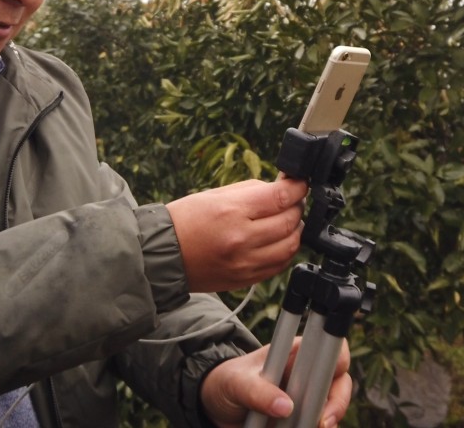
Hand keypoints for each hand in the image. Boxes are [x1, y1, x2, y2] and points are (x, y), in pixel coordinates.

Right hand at [166, 178, 306, 292]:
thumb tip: (280, 188)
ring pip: (290, 245)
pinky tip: (276, 241)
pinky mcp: (246, 279)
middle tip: (291, 201)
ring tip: (285, 221)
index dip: (297, 187)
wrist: (163, 255)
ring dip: (294, 230)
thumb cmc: (185, 221)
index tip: (300, 184)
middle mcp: (241, 239)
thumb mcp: (214, 195)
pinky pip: (280, 265)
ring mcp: (245, 263)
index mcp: (231, 211)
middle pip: (290, 221)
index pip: (280, 197)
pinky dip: (284, 250)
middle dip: (296, 207)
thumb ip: (251, 191)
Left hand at [200, 338, 351, 427]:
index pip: (331, 348)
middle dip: (336, 405)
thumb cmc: (228, 382)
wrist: (217, 406)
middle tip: (323, 423)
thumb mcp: (236, 383)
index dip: (338, 361)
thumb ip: (257, 392)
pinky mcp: (302, 421)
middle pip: (340, 385)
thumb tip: (286, 406)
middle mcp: (307, 376)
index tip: (329, 384)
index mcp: (295, 354)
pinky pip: (317, 427)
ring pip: (332, 412)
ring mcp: (307, 400)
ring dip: (323, 424)